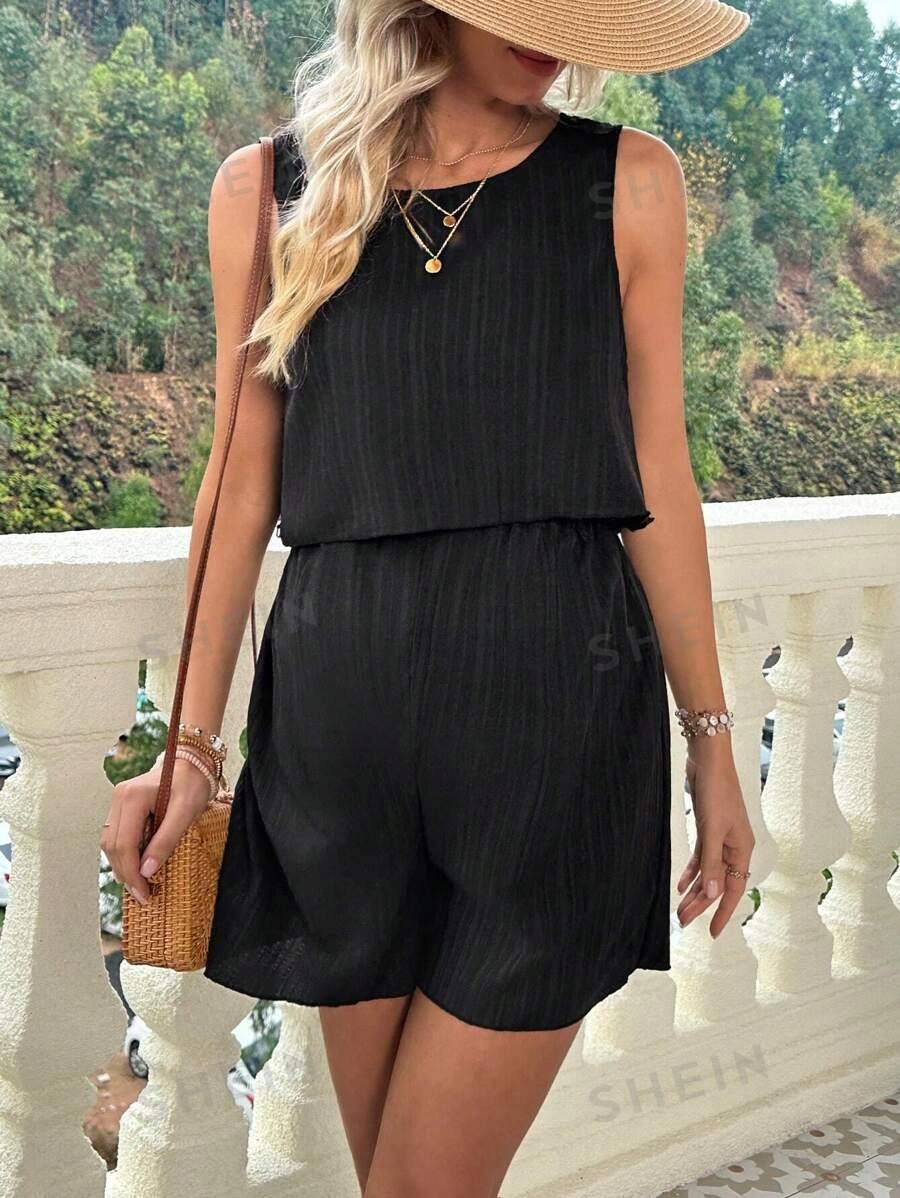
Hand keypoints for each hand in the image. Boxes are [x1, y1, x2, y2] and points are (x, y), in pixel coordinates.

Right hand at [100, 757, 213, 904]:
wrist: (192, 764)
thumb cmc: (192, 785)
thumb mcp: (186, 812)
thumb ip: (166, 840)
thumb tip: (146, 871)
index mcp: (132, 797)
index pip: (124, 844)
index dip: (132, 873)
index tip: (145, 893)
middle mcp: (119, 798)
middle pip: (112, 846)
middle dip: (125, 874)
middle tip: (143, 895)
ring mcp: (117, 802)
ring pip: (110, 843)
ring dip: (123, 866)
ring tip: (141, 885)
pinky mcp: (122, 807)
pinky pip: (117, 836)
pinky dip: (125, 854)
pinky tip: (138, 867)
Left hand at [675, 737, 754, 937]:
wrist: (708, 759)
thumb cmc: (715, 791)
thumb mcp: (712, 830)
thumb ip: (711, 863)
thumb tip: (712, 894)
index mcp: (742, 849)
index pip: (734, 889)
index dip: (722, 912)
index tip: (712, 933)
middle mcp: (735, 846)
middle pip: (718, 883)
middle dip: (701, 904)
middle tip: (682, 922)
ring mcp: (721, 837)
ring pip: (708, 872)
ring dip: (694, 890)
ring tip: (679, 909)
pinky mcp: (708, 827)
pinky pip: (701, 857)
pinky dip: (692, 871)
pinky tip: (681, 884)